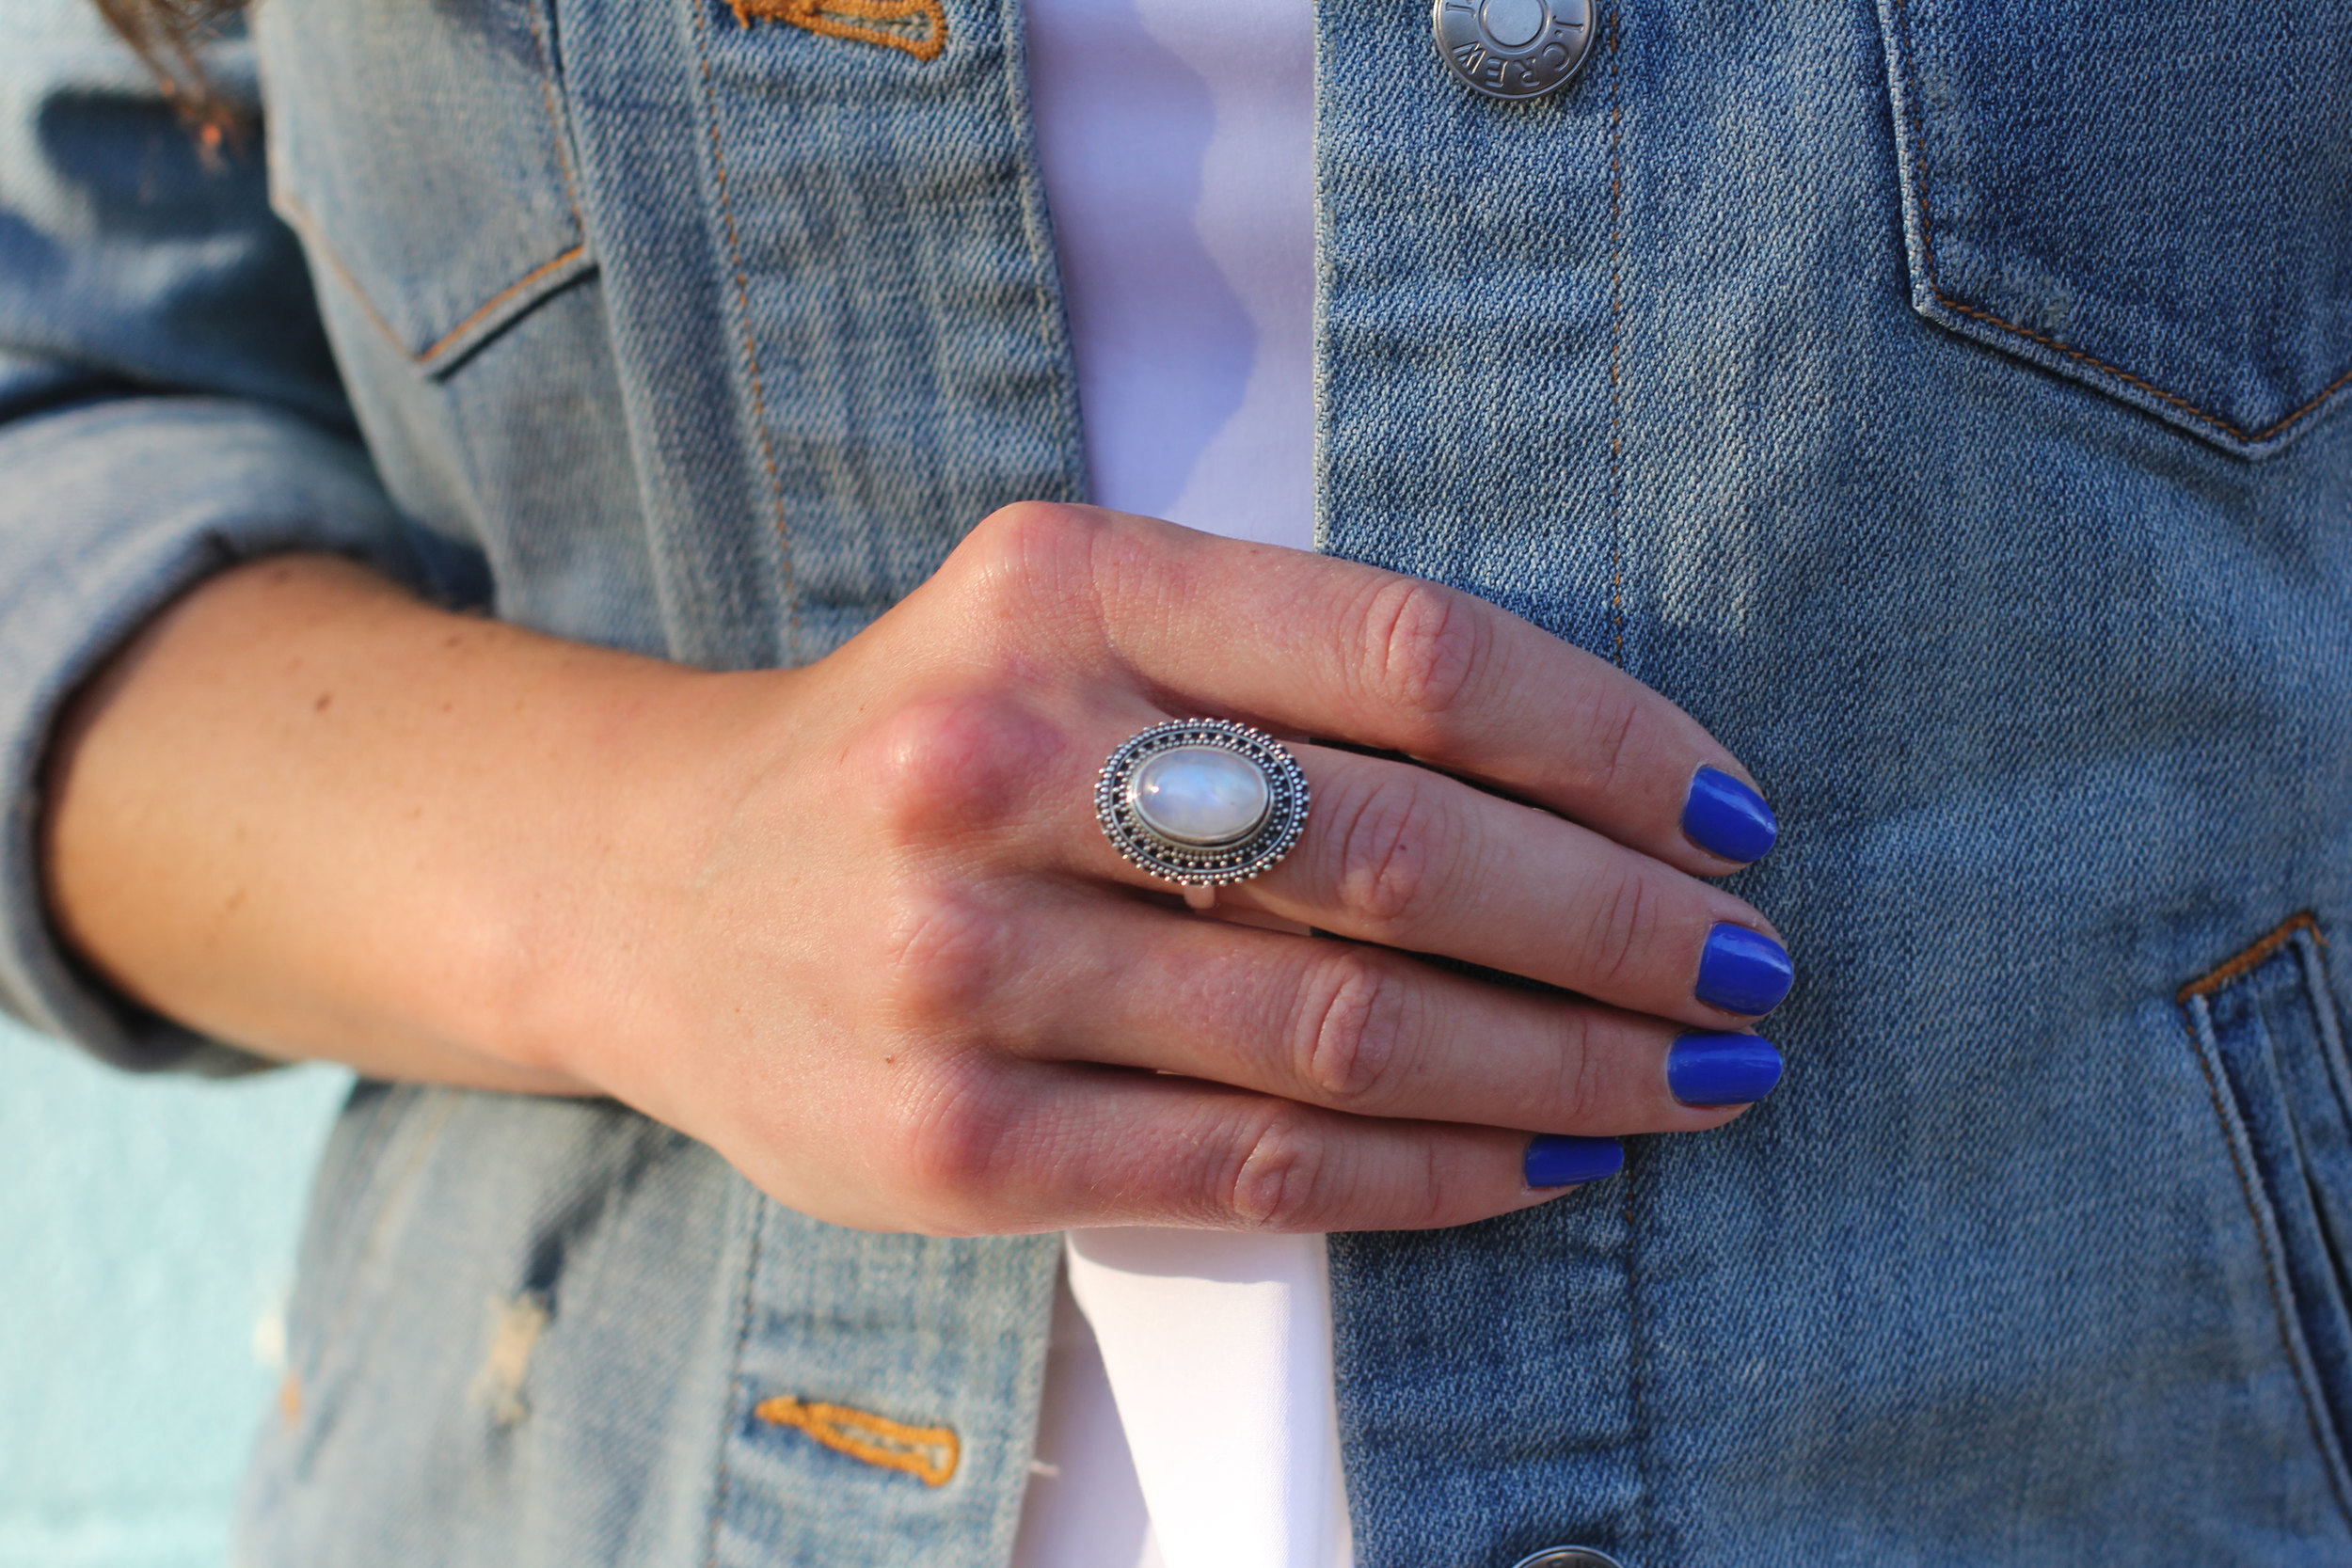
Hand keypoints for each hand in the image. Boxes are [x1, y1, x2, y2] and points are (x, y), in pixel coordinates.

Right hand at [45, 505, 1790, 1234]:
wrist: (653, 889)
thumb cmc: (926, 738)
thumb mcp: (1066, 618)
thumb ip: (1281, 661)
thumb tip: (1586, 790)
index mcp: (1063, 585)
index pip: (1409, 655)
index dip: (1608, 744)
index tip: (1728, 815)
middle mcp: (997, 757)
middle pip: (1394, 851)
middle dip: (1619, 927)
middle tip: (1749, 974)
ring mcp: (958, 961)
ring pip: (1339, 1031)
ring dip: (1559, 1067)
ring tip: (1690, 1081)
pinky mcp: (946, 1139)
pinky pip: (1249, 1166)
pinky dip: (1428, 1174)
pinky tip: (1538, 1162)